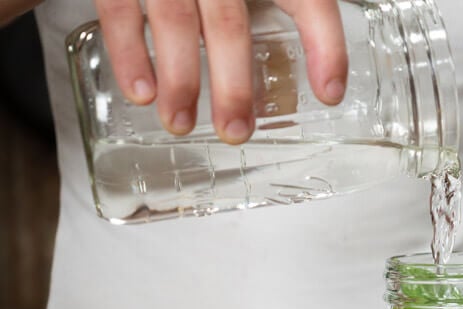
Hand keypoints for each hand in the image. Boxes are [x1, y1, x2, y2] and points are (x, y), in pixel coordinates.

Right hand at [94, 0, 347, 143]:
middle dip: (233, 84)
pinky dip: (130, 53)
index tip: (330, 93)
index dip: (325, 46)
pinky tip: (142, 92)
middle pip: (230, 23)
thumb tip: (320, 65)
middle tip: (236, 130)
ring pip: (175, 19)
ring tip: (181, 122)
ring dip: (179, 79)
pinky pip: (120, 8)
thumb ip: (279, 2)